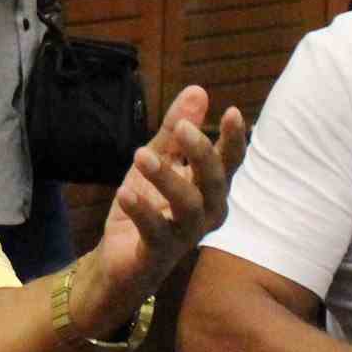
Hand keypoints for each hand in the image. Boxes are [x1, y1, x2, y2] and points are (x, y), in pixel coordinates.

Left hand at [86, 85, 248, 312]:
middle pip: (214, 182)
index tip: (233, 112)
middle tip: (183, 127)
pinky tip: (125, 192)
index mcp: (209, 189)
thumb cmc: (145, 209)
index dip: (234, 139)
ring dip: (166, 177)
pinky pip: (156, 231)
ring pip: (188, 206)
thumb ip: (175, 130)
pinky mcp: (158, 254)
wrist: (117, 261)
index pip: (229, 162)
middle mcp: (206, 213)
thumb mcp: (156, 161)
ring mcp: (184, 236)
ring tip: (141, 154)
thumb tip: (199, 90)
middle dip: (202, 153)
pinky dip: (141, 210)